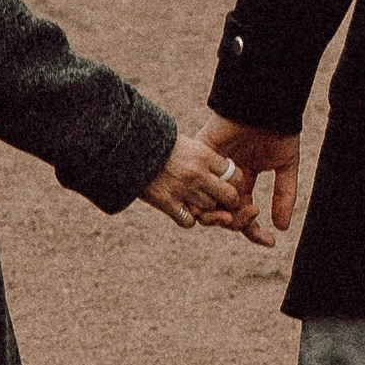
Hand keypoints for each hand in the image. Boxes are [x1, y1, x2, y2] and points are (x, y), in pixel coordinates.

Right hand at [138, 129, 271, 245]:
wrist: (130, 149)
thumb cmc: (159, 144)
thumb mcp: (187, 144)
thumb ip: (206, 157)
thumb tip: (225, 169)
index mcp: (204, 155)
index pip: (234, 174)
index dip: (234, 182)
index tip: (228, 183)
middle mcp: (197, 174)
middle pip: (229, 196)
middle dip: (228, 201)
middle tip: (221, 200)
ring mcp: (183, 190)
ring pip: (210, 210)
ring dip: (206, 209)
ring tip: (196, 200)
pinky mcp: (167, 203)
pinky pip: (189, 221)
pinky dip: (188, 219)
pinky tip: (182, 210)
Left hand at [202, 114, 299, 240]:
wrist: (265, 105)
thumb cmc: (277, 129)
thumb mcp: (285, 166)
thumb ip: (284, 195)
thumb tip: (281, 227)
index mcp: (244, 180)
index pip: (244, 213)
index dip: (255, 231)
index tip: (269, 243)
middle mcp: (225, 179)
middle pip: (224, 215)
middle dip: (239, 224)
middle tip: (254, 217)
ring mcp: (212, 169)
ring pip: (208, 206)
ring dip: (223, 218)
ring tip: (239, 216)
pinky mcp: (201, 157)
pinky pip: (197, 186)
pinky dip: (207, 202)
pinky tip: (222, 207)